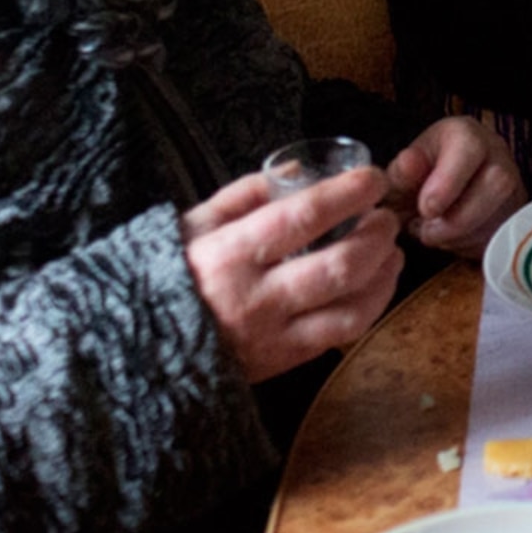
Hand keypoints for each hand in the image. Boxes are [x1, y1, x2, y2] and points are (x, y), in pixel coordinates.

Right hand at [181, 168, 402, 382]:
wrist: (139, 348)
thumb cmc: (170, 275)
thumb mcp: (195, 224)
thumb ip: (247, 193)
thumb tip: (301, 170)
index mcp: (230, 254)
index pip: (303, 217)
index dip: (347, 194)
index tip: (372, 178)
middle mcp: (256, 298)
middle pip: (339, 266)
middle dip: (376, 236)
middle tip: (386, 216)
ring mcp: (273, 336)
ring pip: (351, 309)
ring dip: (383, 276)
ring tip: (392, 251)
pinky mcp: (283, 362)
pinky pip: (341, 336)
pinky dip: (370, 307)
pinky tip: (376, 285)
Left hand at [388, 116, 525, 255]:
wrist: (434, 201)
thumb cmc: (417, 183)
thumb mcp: (400, 176)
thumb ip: (402, 171)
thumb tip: (409, 163)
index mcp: (465, 135)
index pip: (470, 147)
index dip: (449, 181)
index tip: (426, 209)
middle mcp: (496, 154)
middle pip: (498, 181)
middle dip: (459, 217)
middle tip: (427, 229)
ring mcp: (512, 185)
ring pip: (504, 213)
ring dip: (463, 235)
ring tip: (434, 234)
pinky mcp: (515, 215)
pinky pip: (504, 235)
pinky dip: (473, 246)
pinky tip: (451, 241)